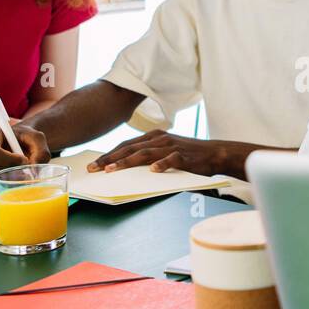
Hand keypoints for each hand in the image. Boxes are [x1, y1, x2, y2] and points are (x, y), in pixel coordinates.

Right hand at [0, 122, 50, 189]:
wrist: (20, 143)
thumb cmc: (26, 139)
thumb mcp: (37, 139)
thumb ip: (40, 152)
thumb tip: (33, 170)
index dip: (8, 160)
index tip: (23, 160)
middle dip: (4, 177)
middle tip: (22, 175)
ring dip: (3, 184)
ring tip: (18, 176)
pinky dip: (0, 189)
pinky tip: (11, 181)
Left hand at [89, 130, 229, 176]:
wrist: (215, 153)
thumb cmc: (188, 155)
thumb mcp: (164, 150)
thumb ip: (148, 156)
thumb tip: (126, 168)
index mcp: (152, 137)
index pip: (125, 145)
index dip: (108, 154)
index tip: (93, 165)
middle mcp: (159, 139)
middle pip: (129, 149)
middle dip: (110, 159)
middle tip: (94, 169)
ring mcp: (171, 147)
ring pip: (144, 154)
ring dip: (127, 162)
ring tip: (112, 170)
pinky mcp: (184, 156)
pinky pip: (171, 160)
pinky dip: (162, 165)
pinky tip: (153, 171)